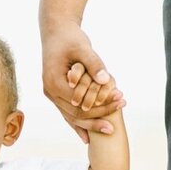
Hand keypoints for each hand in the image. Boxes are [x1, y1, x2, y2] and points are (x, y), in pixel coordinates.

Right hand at [41, 22, 123, 142]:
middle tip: (117, 124)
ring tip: (111, 128)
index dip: (101, 103)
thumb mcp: (83, 47)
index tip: (120, 100)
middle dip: (97, 118)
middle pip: (75, 114)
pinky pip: (68, 114)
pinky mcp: (57, 95)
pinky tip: (89, 137)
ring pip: (71, 117)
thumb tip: (105, 79)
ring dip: (91, 124)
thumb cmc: (70, 38)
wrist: (56, 32)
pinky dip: (79, 125)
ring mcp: (52, 95)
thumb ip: (94, 64)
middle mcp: (50, 92)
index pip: (79, 102)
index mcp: (54, 82)